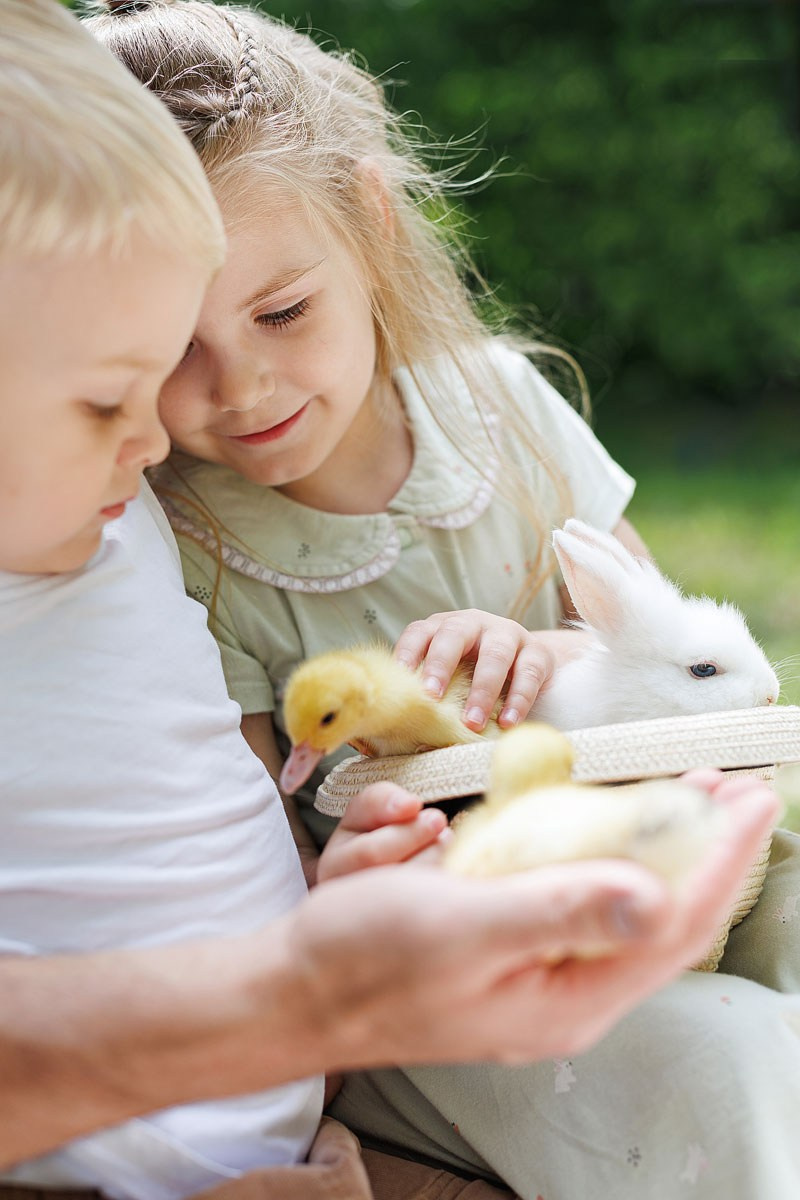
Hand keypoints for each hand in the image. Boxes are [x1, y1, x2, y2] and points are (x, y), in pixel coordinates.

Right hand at [287, 775, 777, 1067]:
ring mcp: (525, 954)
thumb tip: (654, 898)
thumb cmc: (366, 963)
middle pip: (646, 899)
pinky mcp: (492, 927)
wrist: (289, 988)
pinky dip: (479, 840)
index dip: (718, 856)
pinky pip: (513, 870)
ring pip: (582, 880)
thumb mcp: (463, 929)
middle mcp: (558, 980)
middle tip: (715, 779)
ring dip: (568, 832)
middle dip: (678, 835)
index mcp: (567, 995)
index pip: (672, 922)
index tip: (751, 796)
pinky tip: (403, 841)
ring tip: (551, 805)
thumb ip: (560, 912)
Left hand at [394, 609, 565, 731]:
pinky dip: (519, 700)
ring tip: (472, 721)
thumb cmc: (473, 675)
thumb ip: (428, 695)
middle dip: (441, 664)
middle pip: (455, 634)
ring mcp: (507, 634)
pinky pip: (529, 673)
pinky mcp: (537, 653)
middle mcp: (473, 624)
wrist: (525, 663)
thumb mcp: (450, 677)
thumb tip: (398, 736)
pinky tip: (507, 722)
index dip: (408, 652)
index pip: (419, 632)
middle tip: (432, 696)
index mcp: (443, 627)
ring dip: (482, 689)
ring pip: (495, 654)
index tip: (399, 678)